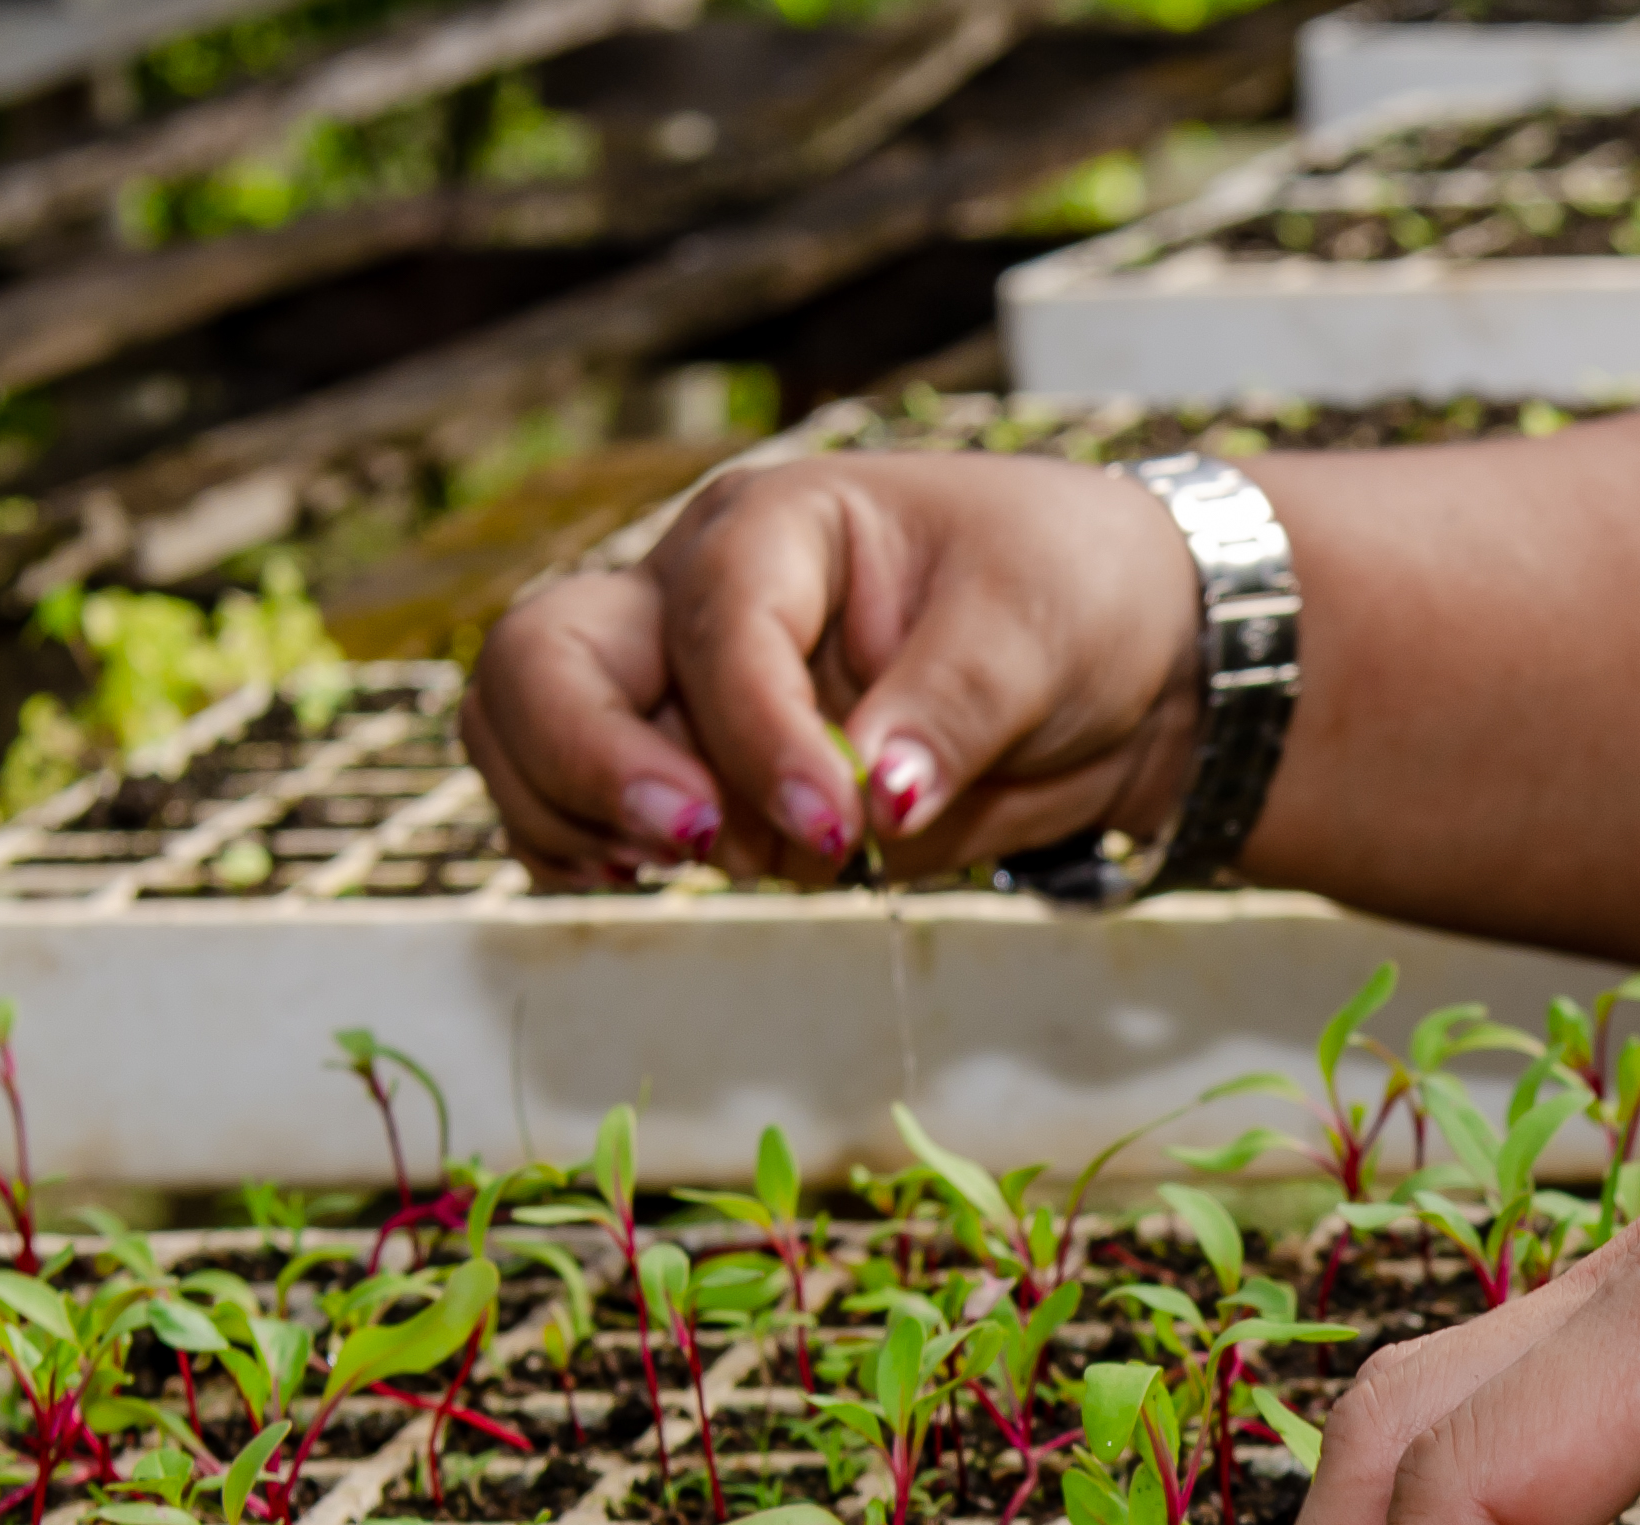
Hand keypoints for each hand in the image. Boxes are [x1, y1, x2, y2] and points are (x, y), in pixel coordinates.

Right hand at [458, 452, 1206, 889]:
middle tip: (698, 845)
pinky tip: (653, 880)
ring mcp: (679, 692)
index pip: (714, 626)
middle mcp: (694, 599)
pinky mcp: (695, 776)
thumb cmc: (1068, 596)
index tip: (845, 824)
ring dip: (587, 820)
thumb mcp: (1036, 628)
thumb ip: (953, 707)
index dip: (757, 736)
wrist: (1113, 660)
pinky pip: (566, 810)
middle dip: (592, 761)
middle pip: (543, 659)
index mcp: (776, 529)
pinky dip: (582, 855)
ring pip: (526, 737)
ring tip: (712, 863)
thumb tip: (879, 793)